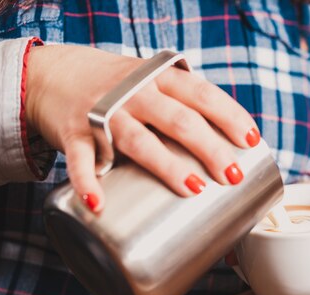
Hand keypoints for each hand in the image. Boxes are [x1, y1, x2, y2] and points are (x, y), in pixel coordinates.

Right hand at [25, 45, 259, 211]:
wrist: (58, 76)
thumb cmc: (123, 90)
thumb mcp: (156, 84)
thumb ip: (186, 109)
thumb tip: (232, 153)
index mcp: (160, 79)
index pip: (202, 94)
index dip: (229, 116)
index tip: (251, 141)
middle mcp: (135, 92)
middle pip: (179, 120)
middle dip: (210, 148)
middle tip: (231, 175)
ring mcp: (104, 111)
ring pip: (139, 140)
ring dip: (167, 165)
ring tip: (193, 189)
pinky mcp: (75, 133)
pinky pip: (80, 160)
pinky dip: (87, 182)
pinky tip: (98, 203)